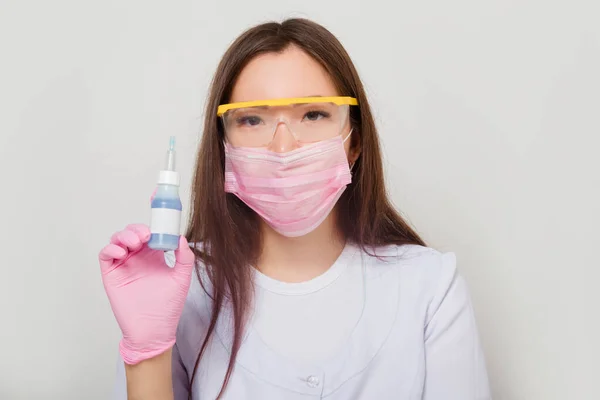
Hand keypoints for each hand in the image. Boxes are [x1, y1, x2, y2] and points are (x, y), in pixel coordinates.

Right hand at [99, 224, 194, 363]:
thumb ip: (184, 258)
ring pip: (118, 239)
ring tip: (135, 243)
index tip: (158, 213)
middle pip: (132, 232)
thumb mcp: (181, 279)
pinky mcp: (112, 275)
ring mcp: (124, 265)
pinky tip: (123, 253)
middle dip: (137, 229)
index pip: (150, 232)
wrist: (154, 330)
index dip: (152, 222)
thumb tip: (181, 237)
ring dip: (124, 235)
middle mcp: (138, 258)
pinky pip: (106, 255)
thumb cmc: (168, 306)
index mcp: (154, 256)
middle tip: (146, 235)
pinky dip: (111, 248)